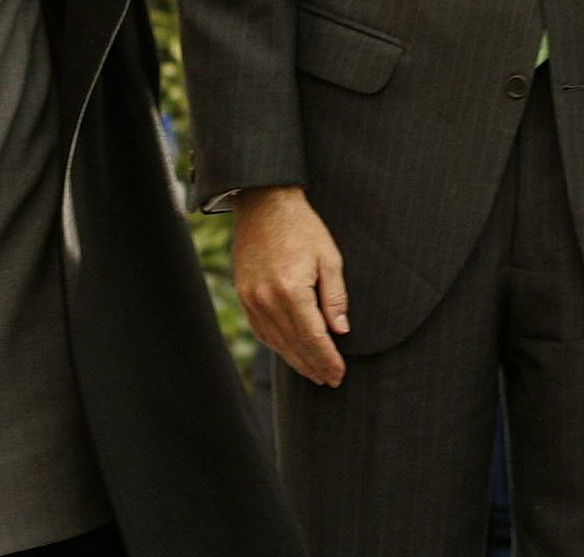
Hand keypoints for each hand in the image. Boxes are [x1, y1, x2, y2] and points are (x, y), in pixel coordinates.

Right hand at [234, 185, 348, 386]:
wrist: (265, 203)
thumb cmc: (302, 226)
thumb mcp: (329, 257)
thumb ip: (335, 296)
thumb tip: (340, 331)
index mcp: (291, 289)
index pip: (313, 338)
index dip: (328, 359)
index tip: (339, 373)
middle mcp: (267, 299)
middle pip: (294, 345)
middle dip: (314, 365)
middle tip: (330, 380)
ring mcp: (251, 298)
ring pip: (275, 342)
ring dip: (296, 360)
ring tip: (313, 373)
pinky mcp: (243, 294)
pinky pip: (260, 330)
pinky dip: (277, 344)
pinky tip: (289, 351)